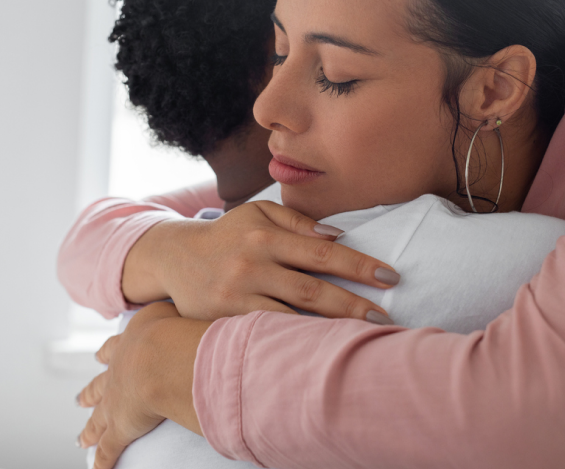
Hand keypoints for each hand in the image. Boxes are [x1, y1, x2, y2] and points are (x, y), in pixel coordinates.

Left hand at [77, 302, 209, 468]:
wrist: (163, 356)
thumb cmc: (173, 330)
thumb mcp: (172, 312)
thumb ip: (178, 310)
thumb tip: (192, 299)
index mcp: (130, 345)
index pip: (114, 350)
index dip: (107, 354)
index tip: (98, 357)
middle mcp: (117, 373)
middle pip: (99, 386)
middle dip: (90, 393)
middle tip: (79, 399)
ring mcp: (116, 402)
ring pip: (98, 419)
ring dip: (89, 429)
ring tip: (81, 439)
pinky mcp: (121, 428)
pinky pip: (109, 450)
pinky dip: (102, 461)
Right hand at [122, 200, 398, 322]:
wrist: (174, 257)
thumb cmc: (228, 234)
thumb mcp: (258, 213)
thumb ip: (298, 221)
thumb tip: (338, 236)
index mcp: (266, 235)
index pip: (322, 252)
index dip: (358, 264)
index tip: (390, 276)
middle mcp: (252, 264)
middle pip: (312, 289)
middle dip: (353, 305)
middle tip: (386, 318)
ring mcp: (236, 294)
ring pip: (291, 317)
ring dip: (329, 330)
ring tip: (362, 339)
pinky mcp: (223, 318)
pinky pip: (265, 332)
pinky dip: (293, 341)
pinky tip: (317, 351)